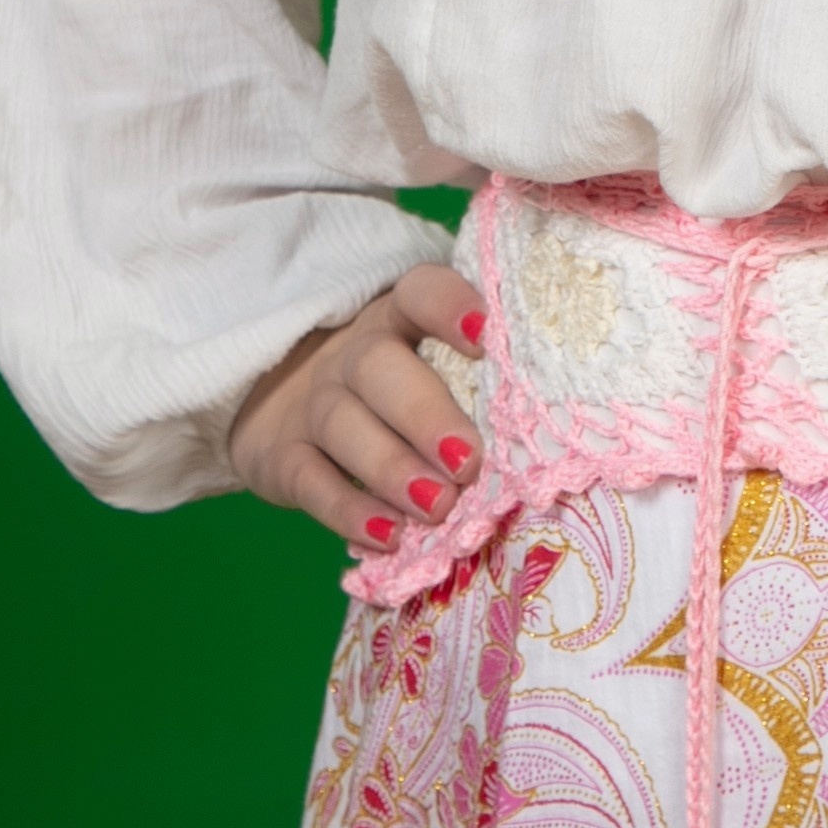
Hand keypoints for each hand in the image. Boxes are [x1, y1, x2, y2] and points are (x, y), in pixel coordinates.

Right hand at [230, 263, 489, 555]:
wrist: (282, 402)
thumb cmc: (396, 389)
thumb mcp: (430, 368)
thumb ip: (478, 385)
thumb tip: (545, 435)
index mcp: (399, 318)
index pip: (420, 291)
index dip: (449, 305)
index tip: (486, 334)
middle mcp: (353, 353)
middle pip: (380, 366)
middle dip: (425, 414)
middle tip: (468, 461)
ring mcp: (313, 403)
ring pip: (345, 424)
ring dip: (392, 468)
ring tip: (437, 507)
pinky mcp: (282, 456)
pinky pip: (309, 481)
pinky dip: (348, 511)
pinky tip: (387, 536)